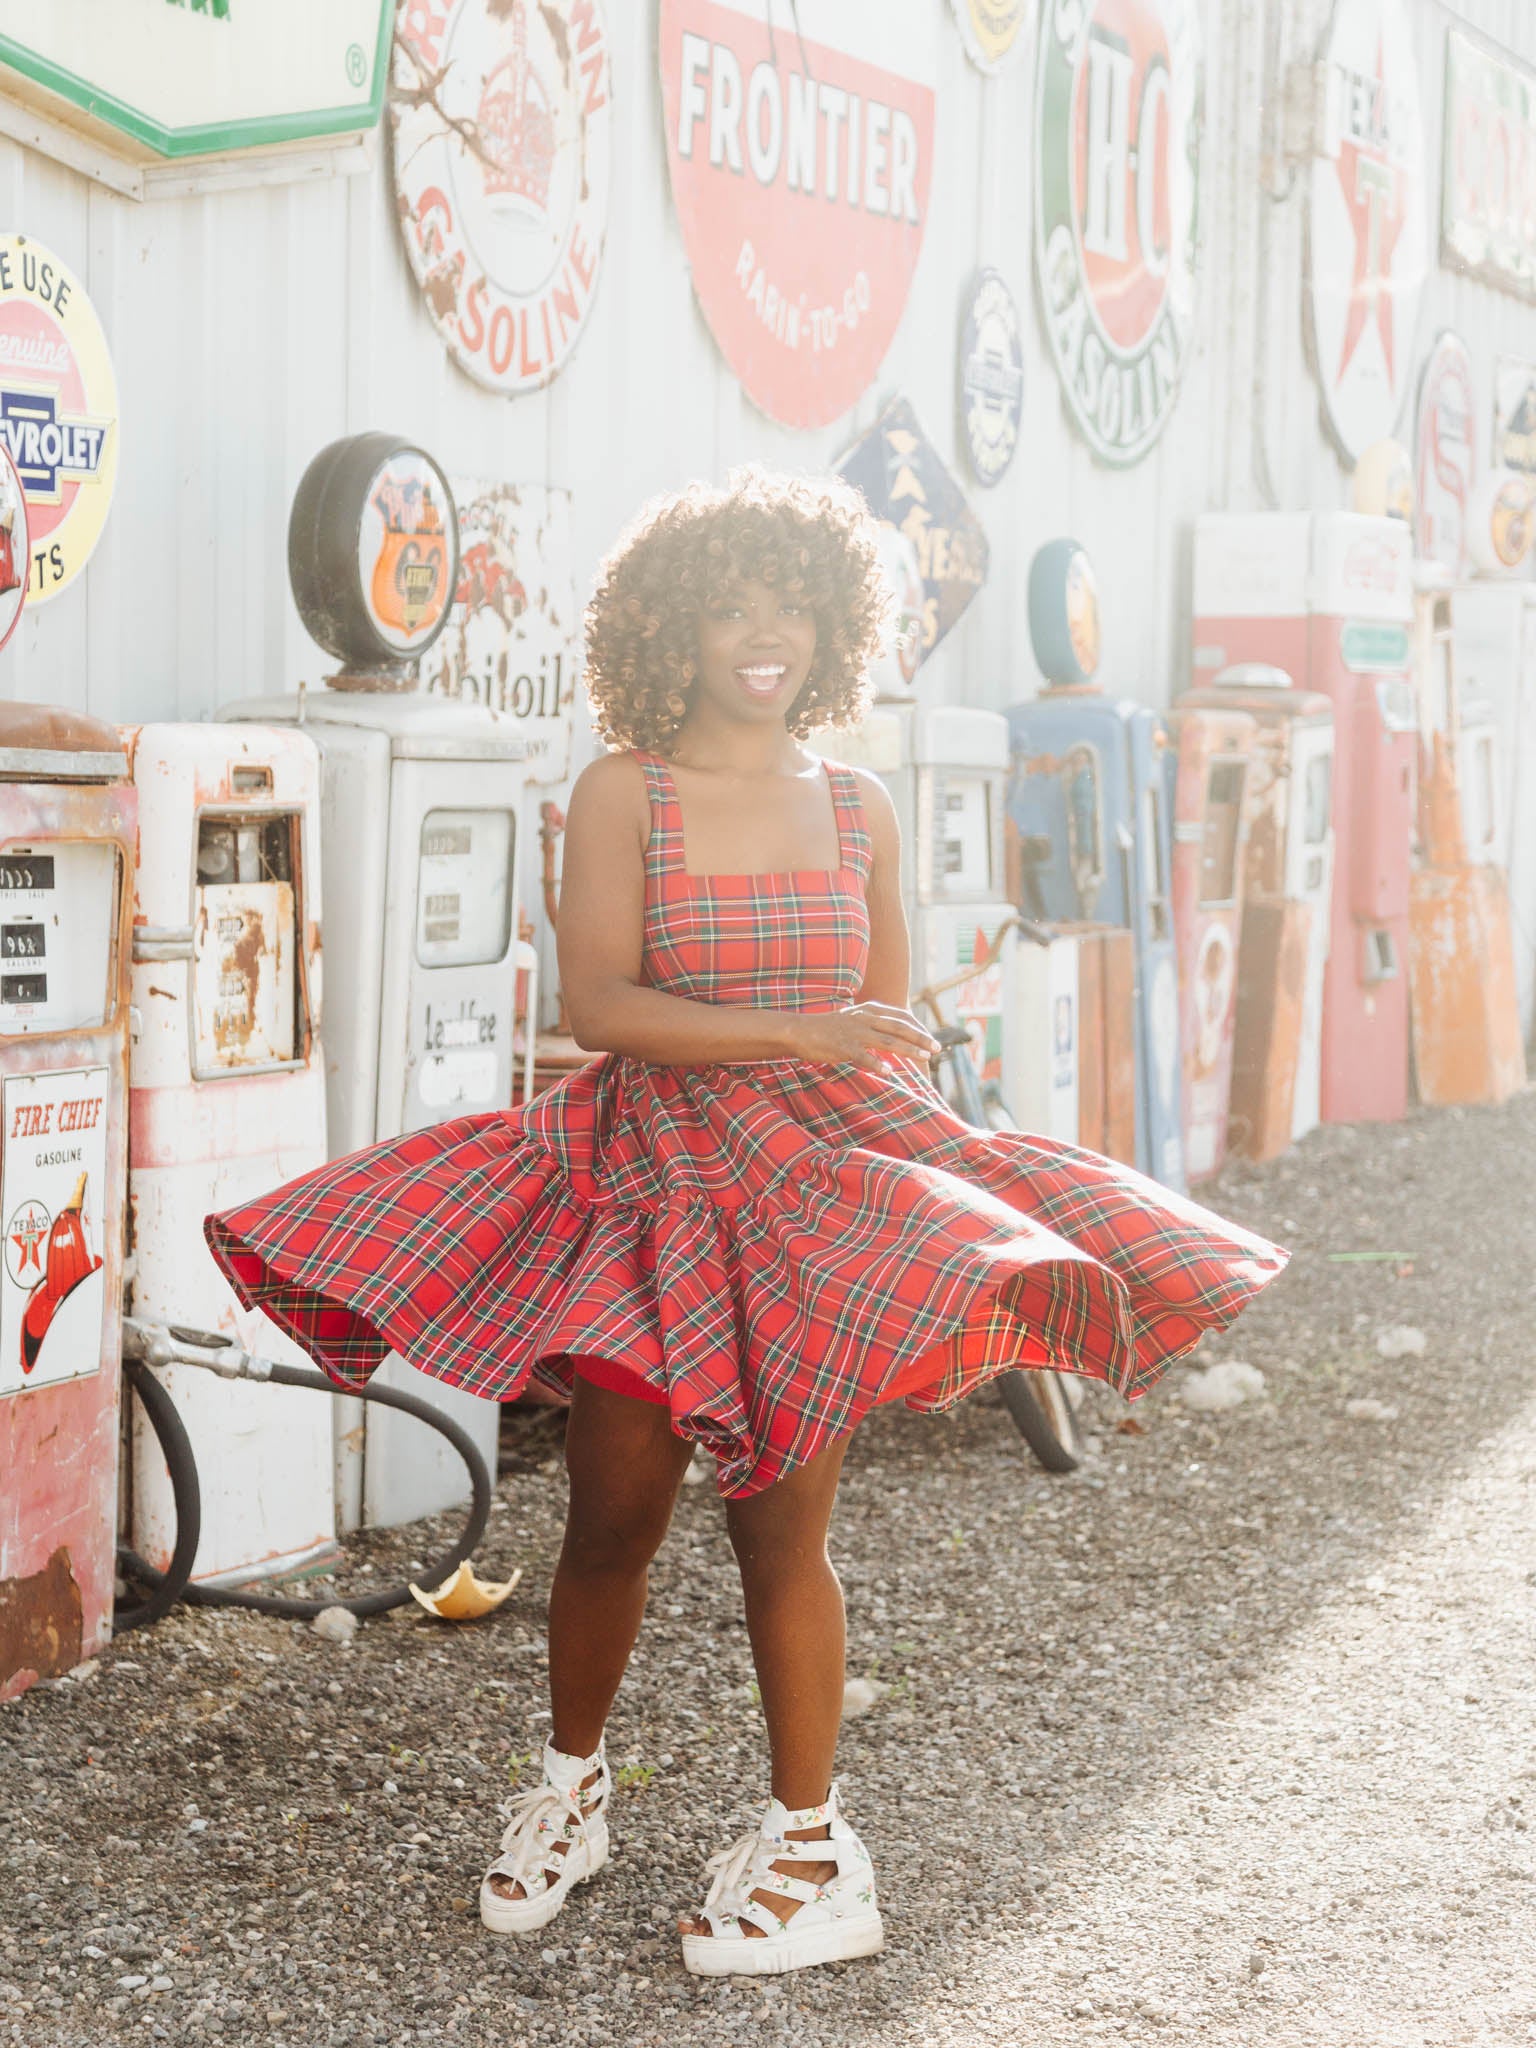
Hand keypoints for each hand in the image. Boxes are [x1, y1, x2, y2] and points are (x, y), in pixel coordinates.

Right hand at [788, 1003, 941, 1072]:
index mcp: (868, 1011)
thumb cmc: (828, 1028)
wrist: (799, 1030)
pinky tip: (889, 1072)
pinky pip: (864, 1057)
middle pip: (899, 1027)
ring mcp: (854, 1033)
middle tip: (936, 1048)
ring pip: (887, 1041)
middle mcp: (864, 1019)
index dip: (918, 1027)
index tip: (931, 1039)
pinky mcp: (843, 1047)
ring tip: (924, 1058)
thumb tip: (894, 1034)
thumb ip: (873, 1024)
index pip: (901, 1016)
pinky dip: (877, 1064)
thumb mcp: (853, 1019)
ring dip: (908, 1050)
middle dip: (920, 1038)